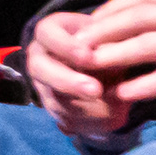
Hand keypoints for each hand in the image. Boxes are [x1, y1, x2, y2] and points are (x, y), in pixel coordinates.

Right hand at [23, 10, 126, 135]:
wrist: (103, 61)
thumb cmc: (105, 39)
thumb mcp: (108, 35)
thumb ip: (107, 45)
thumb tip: (116, 59)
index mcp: (49, 32)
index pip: (47, 34)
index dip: (65, 47)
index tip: (88, 56)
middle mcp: (39, 58)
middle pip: (41, 71)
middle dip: (69, 82)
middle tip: (96, 91)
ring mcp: (43, 86)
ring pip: (54, 100)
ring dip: (85, 107)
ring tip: (116, 108)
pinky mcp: (55, 108)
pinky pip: (67, 120)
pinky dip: (92, 122)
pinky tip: (114, 117)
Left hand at [73, 0, 155, 115]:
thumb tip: (144, 18)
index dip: (116, 6)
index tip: (93, 19)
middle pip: (142, 15)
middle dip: (106, 28)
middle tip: (80, 42)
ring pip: (149, 43)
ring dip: (115, 55)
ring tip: (92, 66)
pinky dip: (142, 85)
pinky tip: (123, 94)